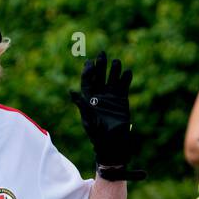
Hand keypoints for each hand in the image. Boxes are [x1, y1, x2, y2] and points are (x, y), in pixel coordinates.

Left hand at [70, 51, 136, 167]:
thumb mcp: (88, 119)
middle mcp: (99, 95)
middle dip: (100, 65)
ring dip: (114, 70)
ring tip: (116, 62)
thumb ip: (82, 105)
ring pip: (112, 78)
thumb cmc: (97, 134)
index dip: (88, 71)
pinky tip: (127, 72)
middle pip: (99, 76)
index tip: (89, 63)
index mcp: (88, 99)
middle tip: (102, 54)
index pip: (87, 81)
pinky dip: (126, 78)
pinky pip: (124, 86)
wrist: (112, 144)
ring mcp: (111, 96)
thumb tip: (71, 91)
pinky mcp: (122, 100)